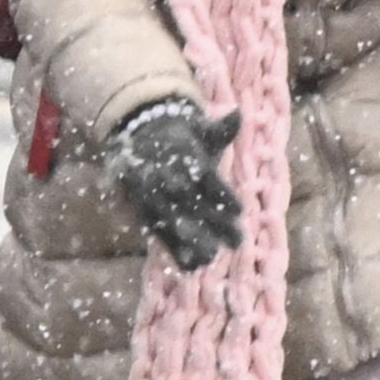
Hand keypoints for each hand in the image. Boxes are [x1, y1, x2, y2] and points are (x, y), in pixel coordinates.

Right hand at [110, 100, 244, 271]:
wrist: (138, 134)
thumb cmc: (183, 138)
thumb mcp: (200, 129)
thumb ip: (221, 129)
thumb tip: (238, 114)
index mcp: (183, 154)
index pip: (205, 178)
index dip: (222, 195)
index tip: (241, 212)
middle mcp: (166, 176)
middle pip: (191, 203)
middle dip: (215, 224)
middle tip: (238, 241)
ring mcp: (152, 194)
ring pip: (172, 221)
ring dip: (193, 241)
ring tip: (213, 257)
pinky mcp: (141, 210)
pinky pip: (157, 232)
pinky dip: (173, 249)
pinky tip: (191, 266)